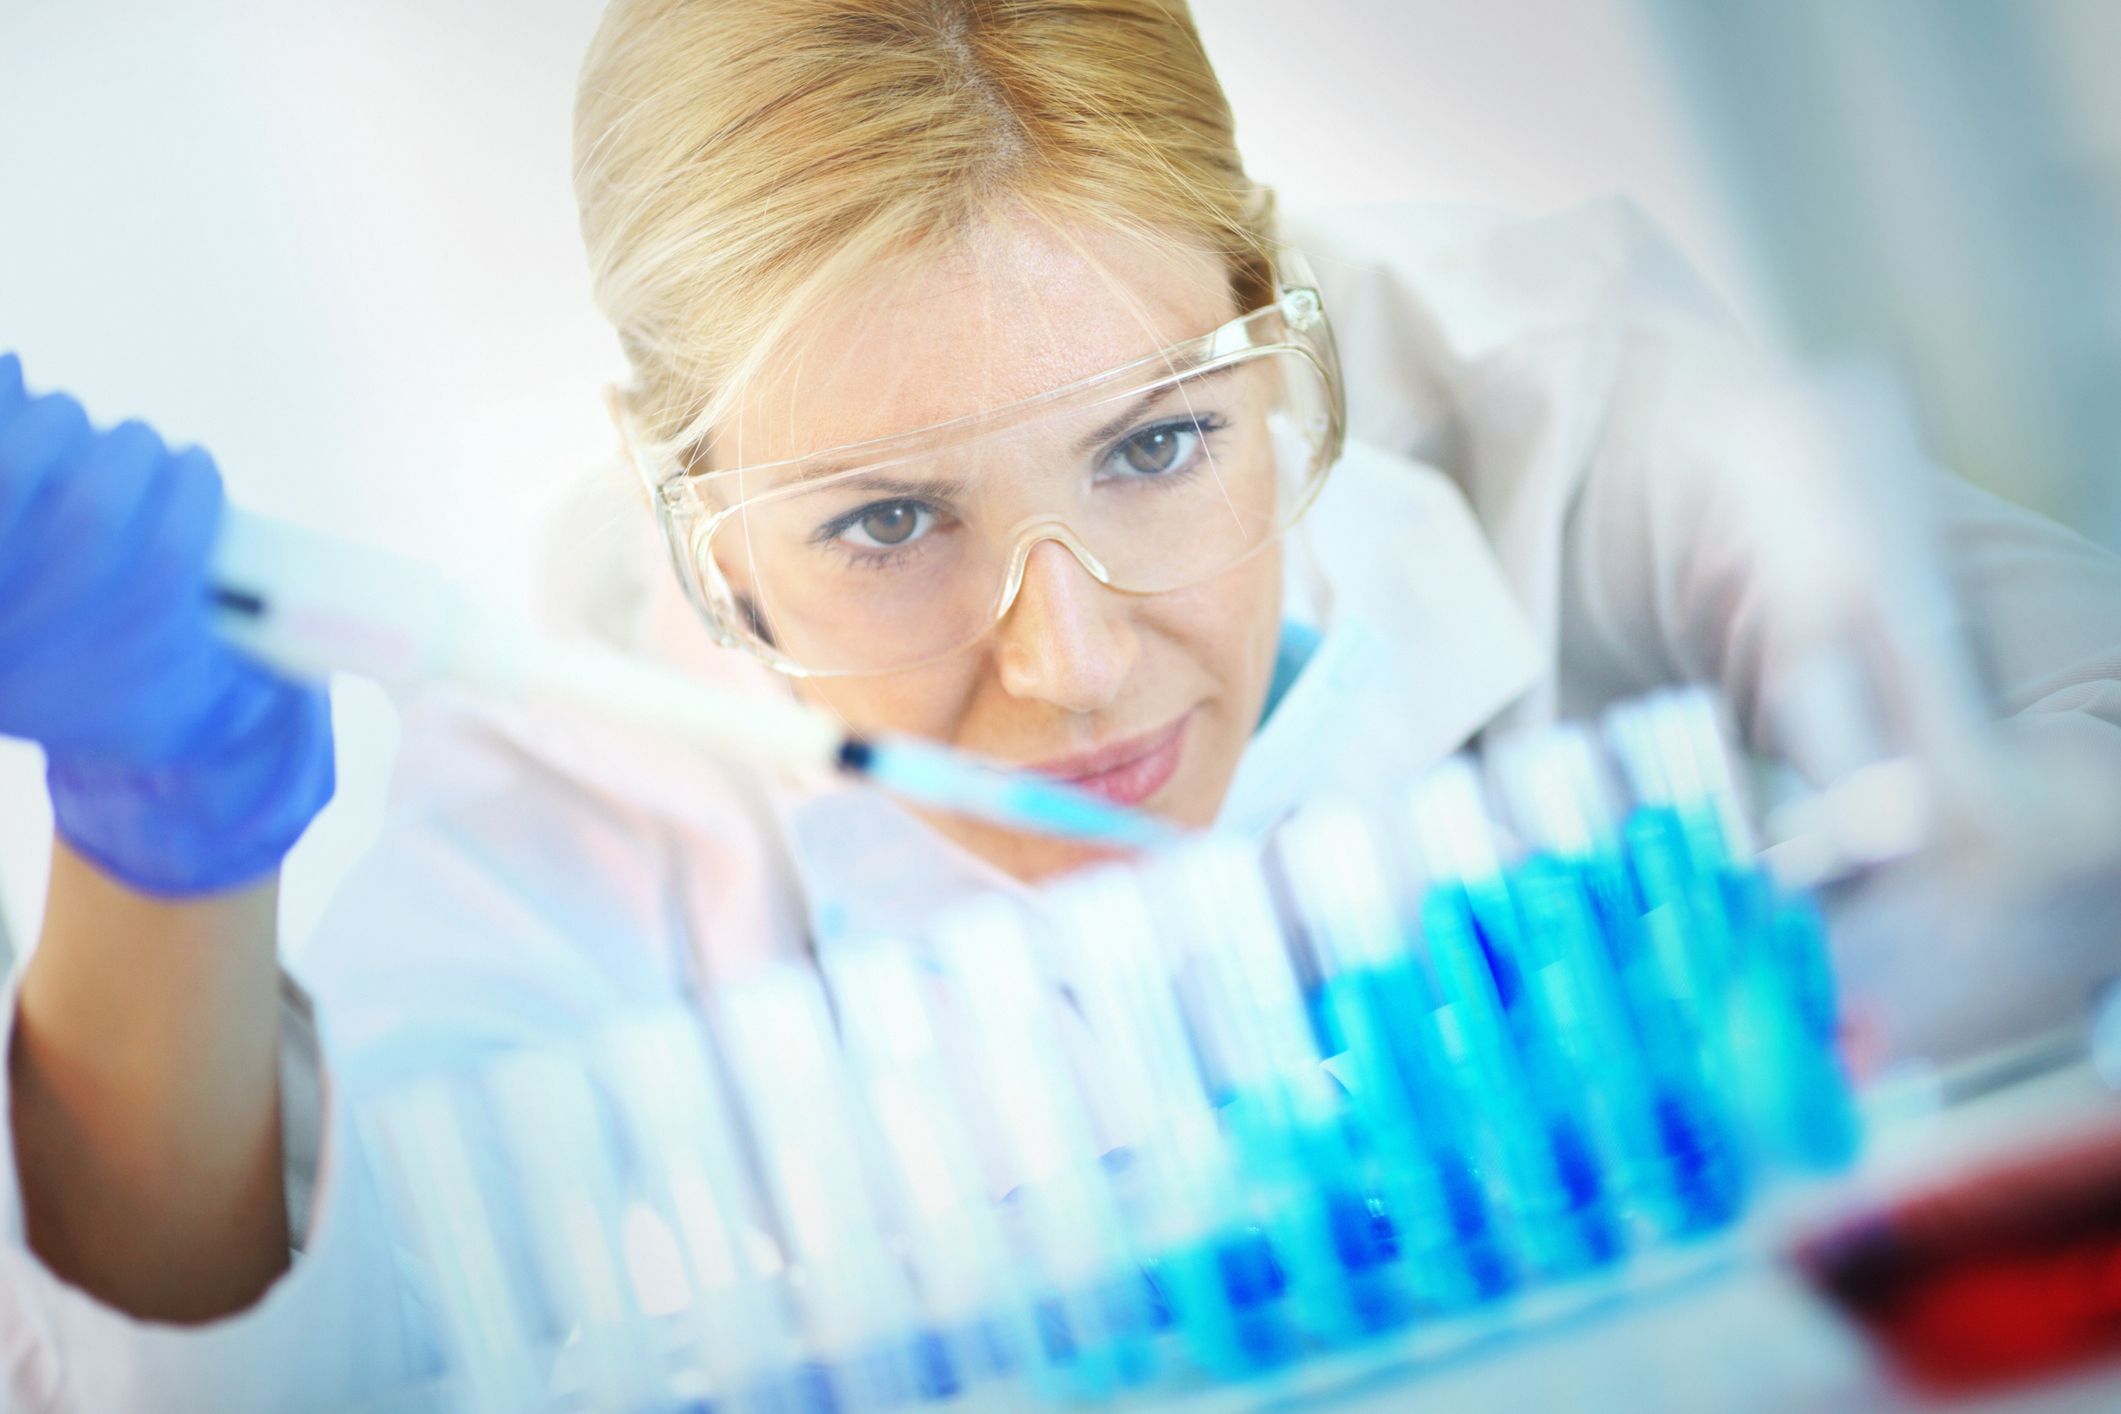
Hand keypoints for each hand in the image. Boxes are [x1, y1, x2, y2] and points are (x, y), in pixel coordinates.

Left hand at [0, 352, 333, 895]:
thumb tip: (392, 627)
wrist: (40, 706)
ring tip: (73, 426)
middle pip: (91, 511)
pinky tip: (8, 382)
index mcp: (122, 662)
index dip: (186, 495)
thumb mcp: (219, 699)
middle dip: (129, 452)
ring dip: (56, 427)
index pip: (162, 562)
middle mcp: (40, 636)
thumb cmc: (143, 687)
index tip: (193, 468)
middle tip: (141, 446)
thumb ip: (290, 664)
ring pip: (14, 476)